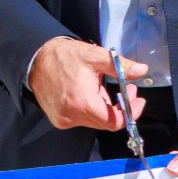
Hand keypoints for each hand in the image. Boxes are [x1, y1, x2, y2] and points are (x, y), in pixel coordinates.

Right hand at [29, 37, 147, 132]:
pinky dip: (91, 109)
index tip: (137, 100)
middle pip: (107, 122)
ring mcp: (64, 120)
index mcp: (82, 102)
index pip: (114, 121)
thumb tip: (141, 70)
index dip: (130, 112)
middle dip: (121, 107)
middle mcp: (71, 116)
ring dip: (105, 107)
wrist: (36, 60)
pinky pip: (83, 120)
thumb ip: (120, 66)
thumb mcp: (95, 56)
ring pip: (96, 121)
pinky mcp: (59, 120)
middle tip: (127, 89)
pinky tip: (88, 94)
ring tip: (102, 88)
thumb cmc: (64, 57)